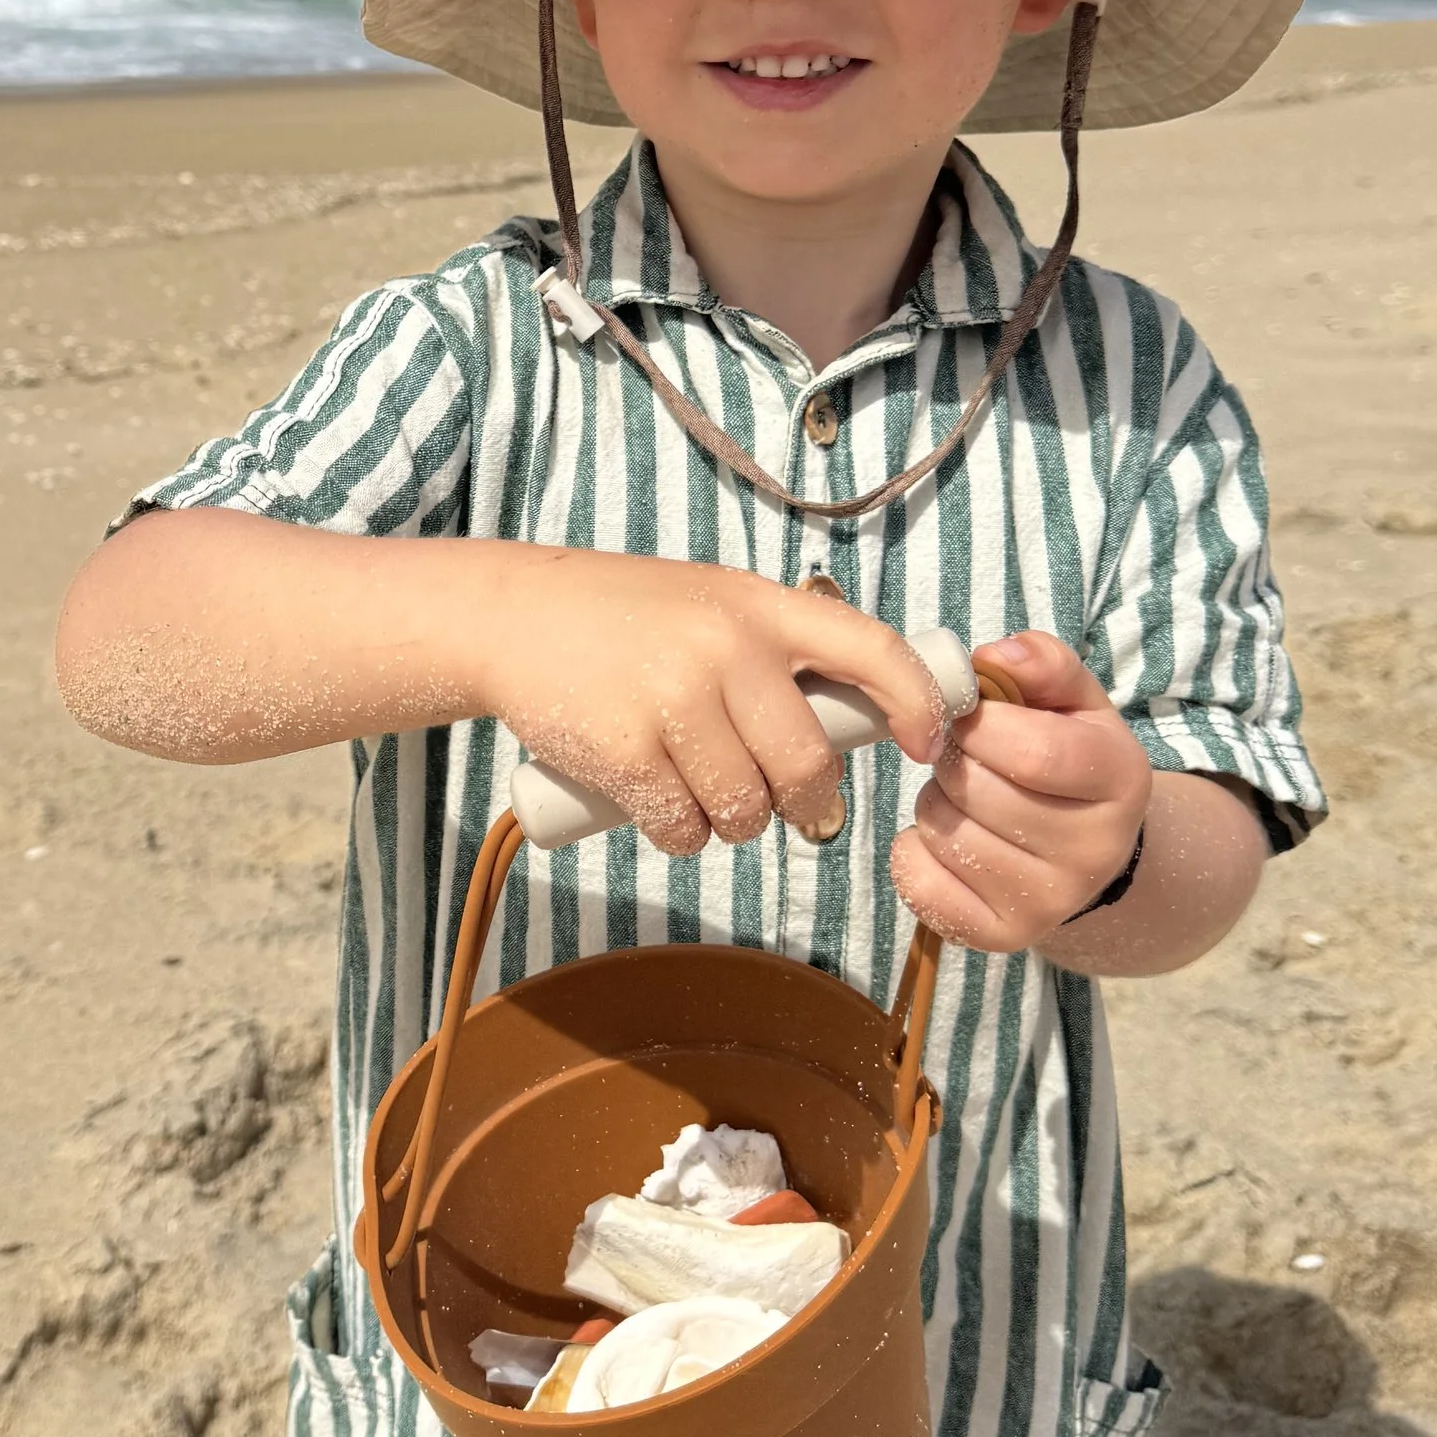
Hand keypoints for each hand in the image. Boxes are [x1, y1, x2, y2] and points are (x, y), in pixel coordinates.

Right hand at [485, 557, 950, 855]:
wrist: (509, 616)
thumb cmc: (622, 617)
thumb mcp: (711, 602)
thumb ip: (775, 649)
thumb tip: (855, 725)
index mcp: (759, 605)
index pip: (871, 651)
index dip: (918, 703)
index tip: (927, 744)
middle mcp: (725, 647)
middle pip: (808, 765)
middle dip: (804, 802)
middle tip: (782, 802)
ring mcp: (674, 701)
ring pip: (747, 810)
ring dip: (732, 821)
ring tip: (696, 787)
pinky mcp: (627, 753)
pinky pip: (685, 830)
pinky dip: (680, 834)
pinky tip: (657, 801)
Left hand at [888, 630, 1151, 952]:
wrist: (1088, 848)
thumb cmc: (1069, 758)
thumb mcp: (1072, 700)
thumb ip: (1041, 663)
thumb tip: (993, 656)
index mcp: (1120, 779)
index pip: (1033, 751)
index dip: (979, 724)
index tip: (967, 714)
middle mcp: (1094, 852)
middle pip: (978, 792)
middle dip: (952, 759)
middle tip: (967, 757)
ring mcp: (1051, 902)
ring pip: (943, 832)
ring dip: (935, 802)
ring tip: (968, 799)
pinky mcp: (1004, 935)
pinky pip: (920, 881)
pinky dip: (914, 851)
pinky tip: (950, 839)